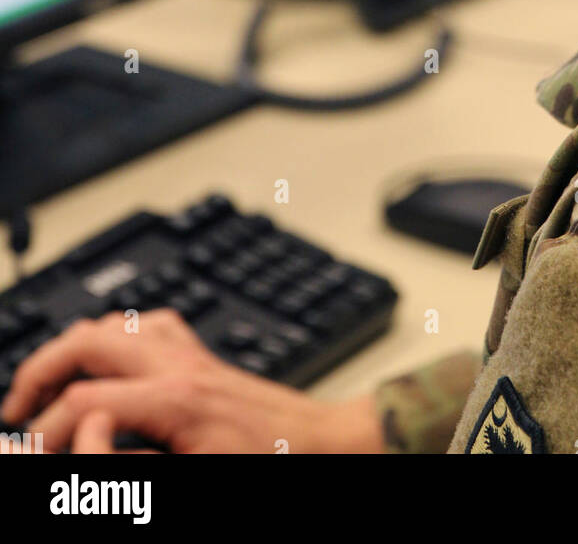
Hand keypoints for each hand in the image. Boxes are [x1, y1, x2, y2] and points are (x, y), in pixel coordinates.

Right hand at [0, 309, 383, 453]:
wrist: (322, 447)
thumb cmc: (269, 466)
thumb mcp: (194, 478)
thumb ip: (135, 468)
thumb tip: (92, 453)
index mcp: (174, 399)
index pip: (83, 402)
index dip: (45, 430)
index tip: (32, 452)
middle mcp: (179, 364)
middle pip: (88, 339)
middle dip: (42, 368)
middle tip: (17, 405)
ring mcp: (192, 354)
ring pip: (116, 324)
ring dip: (73, 348)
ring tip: (49, 384)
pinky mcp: (203, 356)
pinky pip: (151, 325)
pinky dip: (116, 336)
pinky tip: (107, 362)